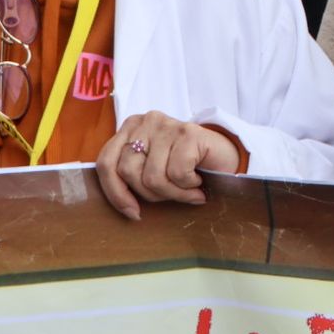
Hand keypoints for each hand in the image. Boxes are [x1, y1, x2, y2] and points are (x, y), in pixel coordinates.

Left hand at [95, 111, 240, 220]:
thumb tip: (120, 204)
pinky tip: (198, 181)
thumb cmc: (186, 168)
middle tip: (171, 195)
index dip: (115, 193)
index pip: (106, 162)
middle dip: (150, 194)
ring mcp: (167, 125)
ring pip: (152, 177)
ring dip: (173, 194)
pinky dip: (188, 187)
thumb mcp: (152, 170)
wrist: (226, 159)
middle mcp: (145, 122)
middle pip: (128, 172)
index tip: (132, 211)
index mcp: (130, 128)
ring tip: (188, 190)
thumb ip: (131, 176)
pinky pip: (177, 174)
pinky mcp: (188, 133)